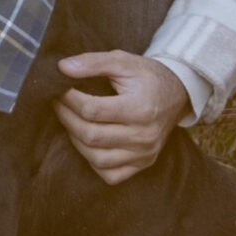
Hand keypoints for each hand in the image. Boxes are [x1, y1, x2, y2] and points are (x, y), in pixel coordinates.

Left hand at [54, 52, 187, 183]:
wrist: (177, 94)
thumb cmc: (147, 76)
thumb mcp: (123, 60)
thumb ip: (93, 62)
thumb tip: (63, 68)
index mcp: (140, 108)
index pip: (92, 110)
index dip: (68, 99)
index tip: (59, 89)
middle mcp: (144, 136)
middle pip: (91, 136)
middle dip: (66, 118)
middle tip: (58, 103)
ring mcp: (144, 154)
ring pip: (97, 158)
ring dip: (76, 140)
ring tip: (70, 120)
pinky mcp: (143, 164)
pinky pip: (110, 175)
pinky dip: (93, 162)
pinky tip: (88, 142)